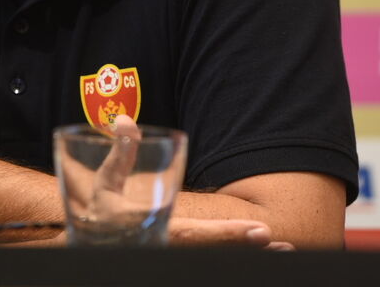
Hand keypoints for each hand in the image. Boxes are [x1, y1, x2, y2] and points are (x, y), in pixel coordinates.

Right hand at [62, 116, 293, 250]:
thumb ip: (119, 153)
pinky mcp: (181, 255)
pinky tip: (261, 251)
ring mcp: (175, 254)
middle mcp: (169, 247)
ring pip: (215, 259)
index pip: (197, 235)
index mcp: (154, 231)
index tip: (262, 231)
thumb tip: (126, 120)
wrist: (93, 245)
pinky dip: (236, 254)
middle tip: (284, 244)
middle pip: (214, 253)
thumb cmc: (101, 211)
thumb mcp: (105, 182)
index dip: (230, 234)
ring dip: (249, 255)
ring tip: (286, 250)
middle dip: (248, 248)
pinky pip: (211, 258)